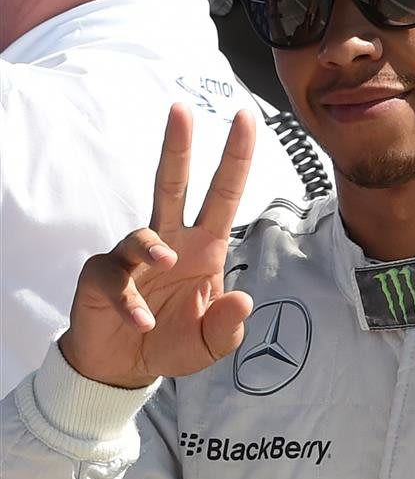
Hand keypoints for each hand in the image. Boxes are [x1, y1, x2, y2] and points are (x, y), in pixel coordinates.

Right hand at [59, 103, 256, 388]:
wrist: (126, 368)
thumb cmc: (173, 343)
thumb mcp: (212, 344)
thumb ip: (229, 326)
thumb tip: (244, 299)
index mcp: (205, 249)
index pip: (224, 196)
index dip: (236, 159)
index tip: (246, 117)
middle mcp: (170, 243)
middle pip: (174, 185)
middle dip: (179, 148)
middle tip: (181, 110)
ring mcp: (133, 258)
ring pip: (143, 235)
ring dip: (153, 247)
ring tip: (166, 263)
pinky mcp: (103, 276)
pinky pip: (117, 281)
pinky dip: (130, 303)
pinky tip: (143, 322)